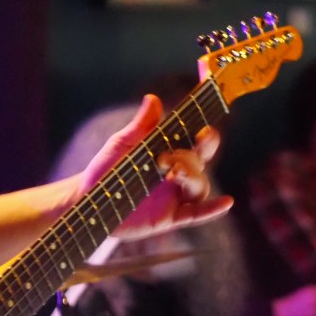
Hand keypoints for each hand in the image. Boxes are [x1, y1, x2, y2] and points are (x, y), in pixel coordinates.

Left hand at [80, 94, 231, 239]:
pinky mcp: (170, 217)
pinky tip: (227, 202)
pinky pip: (196, 214)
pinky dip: (213, 209)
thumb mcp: (121, 145)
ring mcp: (175, 196)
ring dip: (192, 178)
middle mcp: (177, 173)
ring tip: (174, 174)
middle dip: (194, 156)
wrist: (88, 200)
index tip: (204, 130)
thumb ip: (140, 125)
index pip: (196, 142)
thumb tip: (153, 98)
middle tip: (173, 157)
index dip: (205, 136)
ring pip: (199, 186)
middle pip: (200, 162)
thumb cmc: (105, 169)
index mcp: (170, 152)